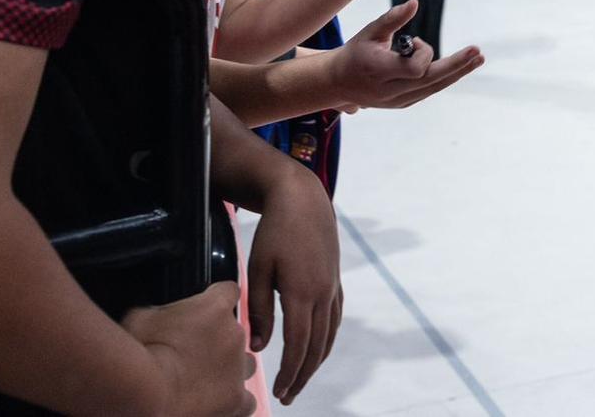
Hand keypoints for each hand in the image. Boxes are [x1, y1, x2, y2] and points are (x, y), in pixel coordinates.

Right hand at [122, 281, 254, 416]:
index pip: (229, 291)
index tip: (206, 310)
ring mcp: (238, 368)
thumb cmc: (143, 353)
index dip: (217, 300)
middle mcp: (234, 334)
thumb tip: (151, 313)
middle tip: (192, 353)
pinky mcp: (236, 399)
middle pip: (235, 332)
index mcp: (215, 307)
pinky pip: (246, 400)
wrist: (149, 392)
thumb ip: (156, 310)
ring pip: (246, 365)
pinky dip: (233, 402)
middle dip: (218, 340)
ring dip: (230, 370)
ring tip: (204, 380)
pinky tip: (215, 404)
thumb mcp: (141, 317)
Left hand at [244, 170, 342, 404]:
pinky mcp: (336, 279)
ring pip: (329, 335)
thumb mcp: (259, 268)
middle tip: (289, 396)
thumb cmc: (275, 231)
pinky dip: (328, 339)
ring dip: (316, 361)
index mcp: (302, 293)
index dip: (289, 372)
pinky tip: (319, 347)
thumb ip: (260, 308)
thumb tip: (259, 345)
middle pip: (317, 346)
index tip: (279, 392)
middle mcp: (323, 294)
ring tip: (301, 379)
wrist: (303, 198)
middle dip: (303, 374)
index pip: (298, 344)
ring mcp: (333, 287)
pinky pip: (336, 318)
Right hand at [332, 0, 485, 108]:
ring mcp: (397, 101)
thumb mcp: (370, 31)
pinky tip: (459, 67)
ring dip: (456, 72)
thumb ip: (393, 18)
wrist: (337, 82)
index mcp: (380, 71)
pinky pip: (428, 91)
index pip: (415, 69)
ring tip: (477, 59)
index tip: (414, 39)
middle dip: (457, 65)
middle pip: (431, 80)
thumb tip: (415, 2)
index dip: (423, 52)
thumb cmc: (355, 52)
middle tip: (478, 53)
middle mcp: (390, 90)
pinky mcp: (402, 104)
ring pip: (433, 88)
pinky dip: (443, 78)